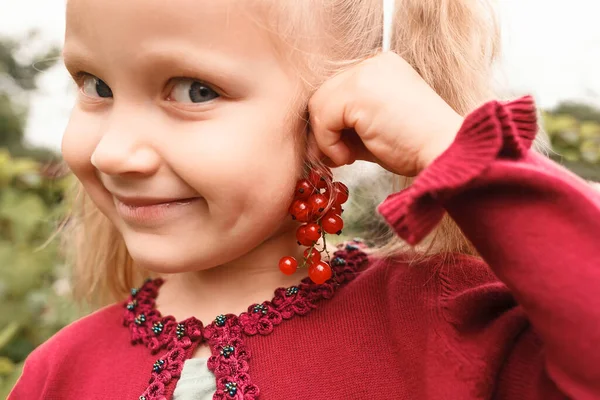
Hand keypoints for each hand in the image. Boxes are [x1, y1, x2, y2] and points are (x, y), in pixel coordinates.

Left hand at [308, 51, 463, 175]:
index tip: (335, 149)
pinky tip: (348, 157)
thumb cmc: (415, 146)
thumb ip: (345, 128)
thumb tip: (314, 143)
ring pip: (319, 104)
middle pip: (324, 94)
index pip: (336, 90)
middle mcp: (373, 63)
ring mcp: (366, 73)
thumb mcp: (372, 131)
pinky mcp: (360, 90)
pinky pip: (324, 116)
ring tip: (346, 158)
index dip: (330, 122)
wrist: (444, 151)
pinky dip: (328, 142)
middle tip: (334, 158)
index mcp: (380, 67)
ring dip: (325, 138)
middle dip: (323, 130)